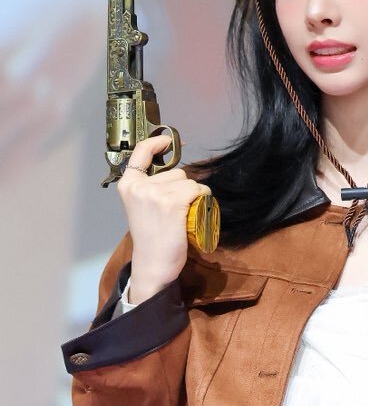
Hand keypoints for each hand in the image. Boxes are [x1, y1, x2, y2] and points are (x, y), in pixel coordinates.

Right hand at [117, 135, 211, 302]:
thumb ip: (150, 188)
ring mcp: (155, 194)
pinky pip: (197, 190)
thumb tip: (176, 173)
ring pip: (188, 182)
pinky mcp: (172, 204)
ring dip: (193, 195)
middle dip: (182, 187)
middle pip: (176, 172)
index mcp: (127, 185)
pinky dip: (202, 198)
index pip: (141, 152)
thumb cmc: (151, 237)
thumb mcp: (141, 206)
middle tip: (174, 211)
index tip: (170, 141)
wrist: (153, 264)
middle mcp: (139, 186)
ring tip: (181, 216)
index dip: (158, 143)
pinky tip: (194, 212)